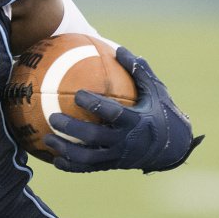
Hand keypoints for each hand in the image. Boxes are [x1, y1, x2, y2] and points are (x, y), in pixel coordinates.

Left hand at [44, 47, 202, 173]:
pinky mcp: (111, 166)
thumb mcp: (156, 92)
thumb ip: (139, 72)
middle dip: (72, 128)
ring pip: (87, 157)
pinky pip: (88, 168)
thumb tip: (119, 49)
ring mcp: (117, 156)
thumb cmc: (161, 113)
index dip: (95, 105)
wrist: (171, 149)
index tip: (78, 95)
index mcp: (136, 121)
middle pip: (94, 136)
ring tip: (47, 139)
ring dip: (65, 149)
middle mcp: (125, 141)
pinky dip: (70, 166)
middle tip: (53, 117)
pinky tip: (54, 160)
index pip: (113, 113)